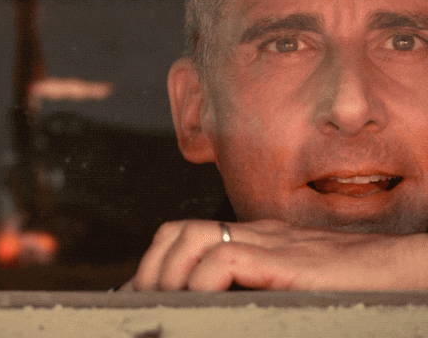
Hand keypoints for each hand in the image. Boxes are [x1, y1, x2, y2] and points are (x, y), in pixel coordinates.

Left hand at [120, 219, 427, 290]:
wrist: (396, 269)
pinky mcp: (286, 259)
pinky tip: (205, 305)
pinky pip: (227, 258)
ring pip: (194, 238)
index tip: (141, 296)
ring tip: (169, 305)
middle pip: (180, 231)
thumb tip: (215, 307)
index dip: (157, 264)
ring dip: (171, 273)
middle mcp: (255, 234)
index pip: (187, 235)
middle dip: (153, 267)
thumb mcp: (288, 284)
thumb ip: (251, 288)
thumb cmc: (348, 283)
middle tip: (147, 302)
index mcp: (253, 239)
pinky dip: (203, 282)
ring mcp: (269, 242)